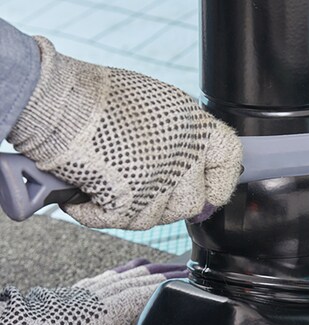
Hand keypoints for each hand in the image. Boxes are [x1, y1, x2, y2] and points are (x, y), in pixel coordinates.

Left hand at [0, 259, 186, 324]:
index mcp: (87, 318)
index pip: (134, 300)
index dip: (162, 291)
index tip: (187, 284)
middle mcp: (85, 303)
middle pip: (132, 284)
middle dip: (161, 277)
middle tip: (186, 271)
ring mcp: (74, 297)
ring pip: (118, 279)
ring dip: (143, 273)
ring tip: (162, 267)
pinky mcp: (62, 297)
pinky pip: (99, 281)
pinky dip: (117, 275)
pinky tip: (117, 276)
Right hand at [8, 37, 241, 229]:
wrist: (58, 101)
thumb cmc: (101, 98)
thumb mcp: (159, 105)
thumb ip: (183, 138)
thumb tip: (196, 170)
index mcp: (195, 129)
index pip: (229, 160)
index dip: (221, 182)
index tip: (211, 192)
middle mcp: (182, 158)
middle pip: (191, 203)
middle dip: (167, 202)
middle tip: (141, 185)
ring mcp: (157, 183)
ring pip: (155, 218)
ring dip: (130, 206)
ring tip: (110, 179)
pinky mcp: (128, 202)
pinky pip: (121, 221)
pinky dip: (98, 211)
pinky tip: (88, 191)